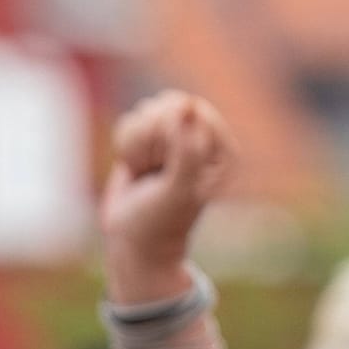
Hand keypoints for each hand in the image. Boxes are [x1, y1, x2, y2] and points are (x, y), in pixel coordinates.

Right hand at [100, 91, 234, 301]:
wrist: (134, 243)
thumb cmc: (162, 221)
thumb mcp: (178, 189)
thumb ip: (187, 149)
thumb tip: (187, 105)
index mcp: (222, 148)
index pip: (188, 110)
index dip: (169, 136)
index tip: (168, 170)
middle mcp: (203, 138)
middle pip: (164, 107)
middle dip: (151, 142)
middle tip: (155, 176)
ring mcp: (176, 135)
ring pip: (144, 113)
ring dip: (137, 149)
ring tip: (147, 176)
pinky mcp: (151, 138)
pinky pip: (129, 122)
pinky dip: (126, 149)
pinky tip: (136, 171)